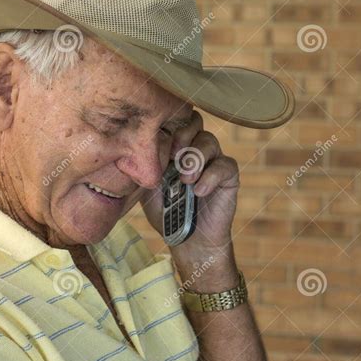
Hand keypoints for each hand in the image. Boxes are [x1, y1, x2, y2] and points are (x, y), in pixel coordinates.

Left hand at [140, 110, 239, 268]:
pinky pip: (225, 164)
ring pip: (209, 141)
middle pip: (195, 122)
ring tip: (185, 180)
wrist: (187, 240)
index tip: (156, 142)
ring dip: (194, 158)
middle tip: (173, 156)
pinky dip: (211, 176)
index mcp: (175, 148)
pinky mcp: (229, 177)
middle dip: (183, 135)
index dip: (169, 125)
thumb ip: (144, 167)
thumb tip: (131, 148)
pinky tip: (198, 191)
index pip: (176, 120)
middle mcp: (195, 150)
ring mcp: (213, 161)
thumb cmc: (165, 213)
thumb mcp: (147, 188)